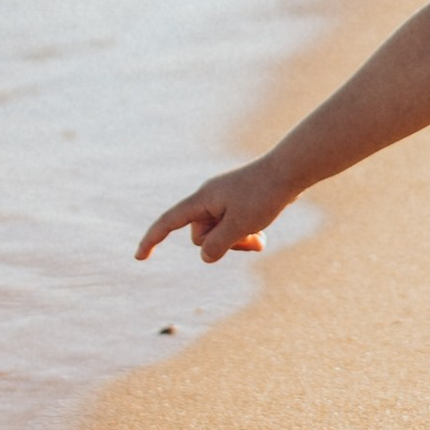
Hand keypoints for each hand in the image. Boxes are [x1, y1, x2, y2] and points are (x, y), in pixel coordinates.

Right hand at [136, 159, 285, 262]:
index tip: (139, 257)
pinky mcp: (237, 203)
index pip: (168, 222)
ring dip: (236, 241)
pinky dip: (243, 234)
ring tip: (259, 237)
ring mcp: (222, 201)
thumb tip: (204, 257)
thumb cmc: (264, 195)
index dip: (152, 240)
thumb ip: (217, 245)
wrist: (289, 171)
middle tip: (249, 237)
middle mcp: (208, 199)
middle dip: (222, 244)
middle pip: (201, 236)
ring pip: (218, 234)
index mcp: (202, 200)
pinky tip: (261, 234)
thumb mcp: (240, 226)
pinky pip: (231, 227)